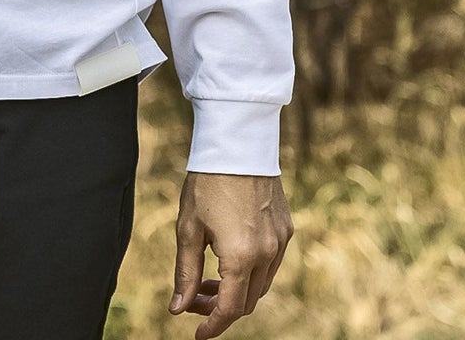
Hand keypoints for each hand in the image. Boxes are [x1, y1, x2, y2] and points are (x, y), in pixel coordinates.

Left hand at [168, 171, 292, 337]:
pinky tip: (228, 259)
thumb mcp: (188, 228)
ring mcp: (281, 242)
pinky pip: (271, 264)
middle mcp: (268, 254)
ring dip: (235, 290)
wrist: (237, 143)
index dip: (212, 325)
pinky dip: (250, 272)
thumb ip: (185, 272)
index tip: (197, 334)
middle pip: (247, 301)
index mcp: (241, 257)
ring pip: (261, 285)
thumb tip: (178, 308)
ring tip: (207, 278)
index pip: (229, 309)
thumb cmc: (207, 182)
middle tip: (193, 299)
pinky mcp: (286, 229)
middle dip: (219, 307)